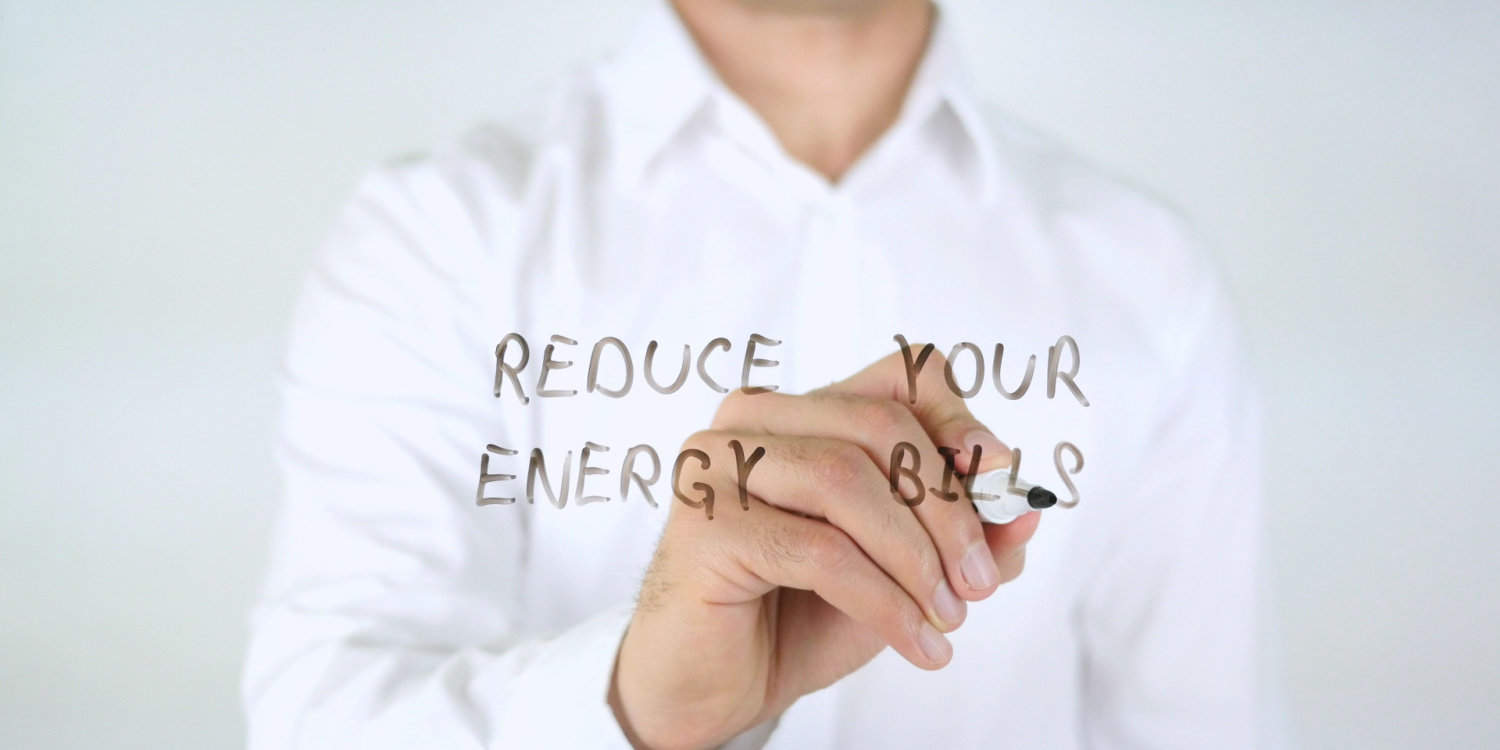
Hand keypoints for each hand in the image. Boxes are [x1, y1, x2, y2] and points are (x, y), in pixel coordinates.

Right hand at [608, 349, 1041, 749]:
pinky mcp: (704, 524)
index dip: (960, 421)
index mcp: (803, 411)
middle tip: (979, 583)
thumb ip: (966, 537)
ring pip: (846, 480)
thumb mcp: (905, 571)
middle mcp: (752, 419)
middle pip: (880, 425)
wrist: (717, 686)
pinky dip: (884, 600)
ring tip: (946, 618)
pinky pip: (820, 550)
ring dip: (916, 558)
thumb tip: (1028, 509)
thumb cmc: (803, 615)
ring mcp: (718, 464)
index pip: (900, 376)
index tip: (1003, 483)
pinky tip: (915, 641)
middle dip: (948, 509)